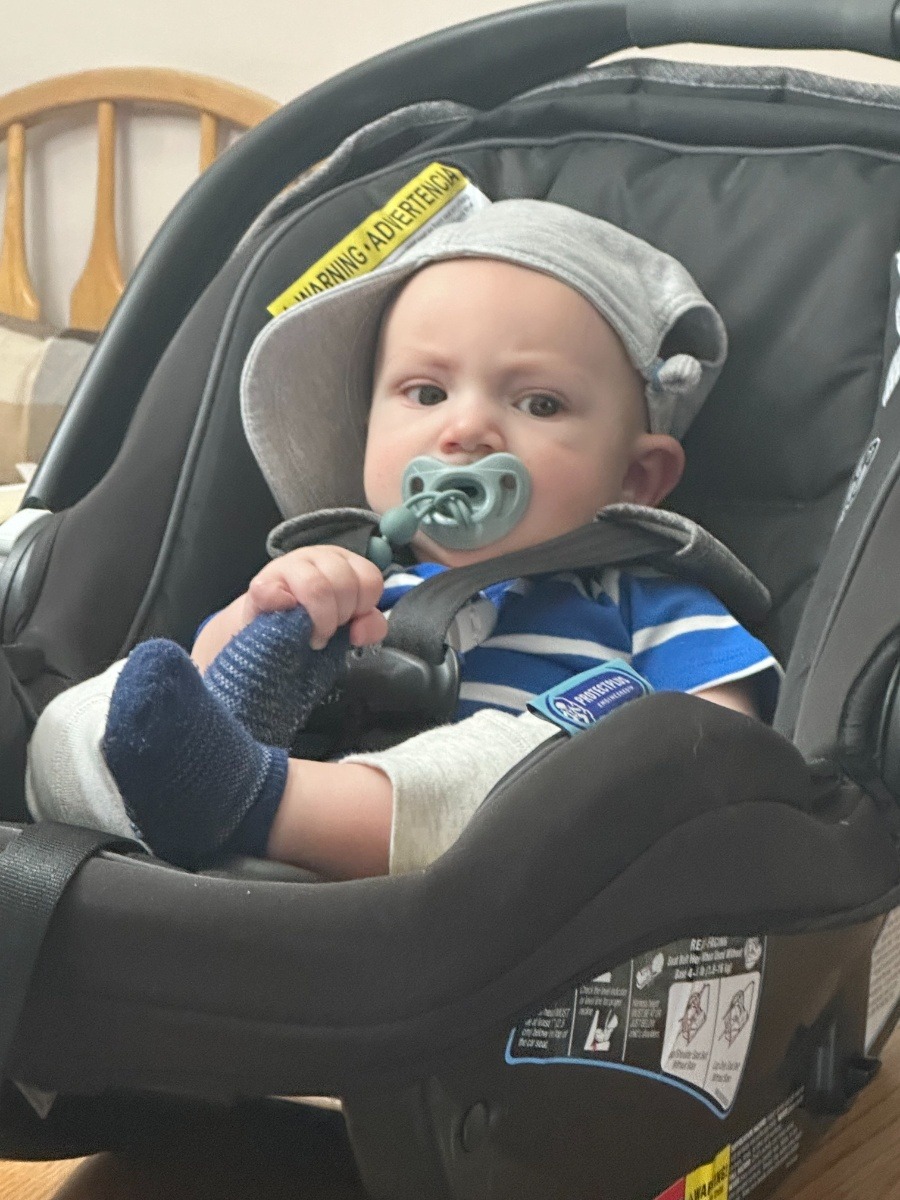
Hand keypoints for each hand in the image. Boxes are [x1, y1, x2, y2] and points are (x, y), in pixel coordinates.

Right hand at [242, 545, 387, 649]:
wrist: (266, 630)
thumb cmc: (313, 622)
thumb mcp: (349, 624)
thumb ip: (369, 627)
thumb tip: (359, 631)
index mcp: (344, 562)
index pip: (370, 579)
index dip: (362, 608)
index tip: (348, 622)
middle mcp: (317, 556)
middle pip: (345, 584)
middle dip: (339, 617)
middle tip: (326, 631)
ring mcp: (287, 566)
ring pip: (316, 587)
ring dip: (317, 620)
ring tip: (310, 634)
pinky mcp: (260, 583)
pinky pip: (276, 593)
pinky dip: (285, 612)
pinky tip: (287, 622)